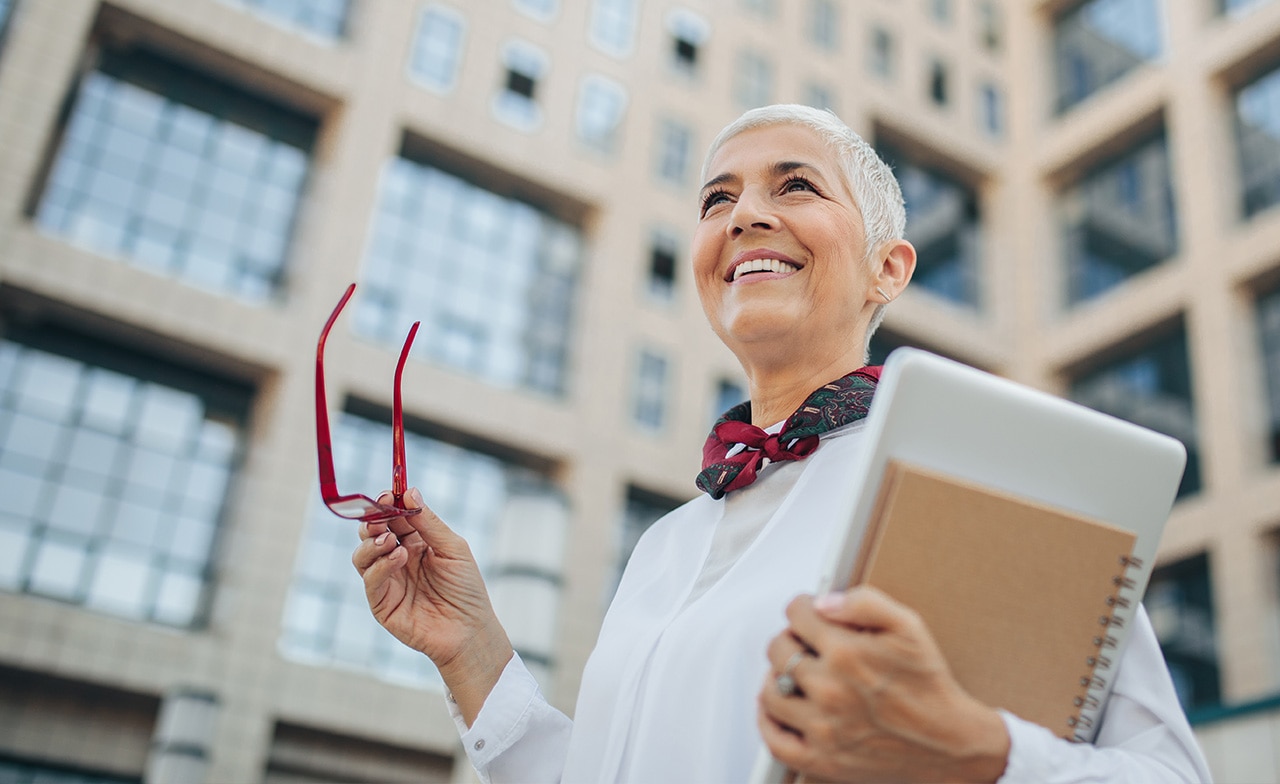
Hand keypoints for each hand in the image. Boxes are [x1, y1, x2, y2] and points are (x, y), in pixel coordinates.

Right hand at [352, 487, 511, 723]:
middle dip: (373, 521)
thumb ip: (429, 522)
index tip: (388, 494)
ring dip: (372, 543)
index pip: (393, 517)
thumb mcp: (453, 548)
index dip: (387, 504)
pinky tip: (398, 558)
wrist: (469, 629)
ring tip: (390, 541)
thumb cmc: (466, 589)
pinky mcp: (381, 603)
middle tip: (380, 515)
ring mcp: (387, 581)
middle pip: (372, 533)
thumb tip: (410, 492)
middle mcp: (397, 559)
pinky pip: (370, 579)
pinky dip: (380, 566)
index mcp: (415, 543)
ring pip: (362, 555)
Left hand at [757, 587, 1009, 782]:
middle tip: (802, 643)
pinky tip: (779, 709)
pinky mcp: (822, 760)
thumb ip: (866, 603)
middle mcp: (830, 690)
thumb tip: (825, 602)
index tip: (805, 612)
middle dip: (789, 639)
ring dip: (776, 676)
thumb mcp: (909, 627)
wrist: (948, 743)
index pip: (796, 616)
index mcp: (847, 654)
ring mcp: (823, 728)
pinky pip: (775, 741)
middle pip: (778, 650)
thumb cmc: (928, 687)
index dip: (800, 608)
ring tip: (792, 673)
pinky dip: (768, 722)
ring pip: (771, 691)